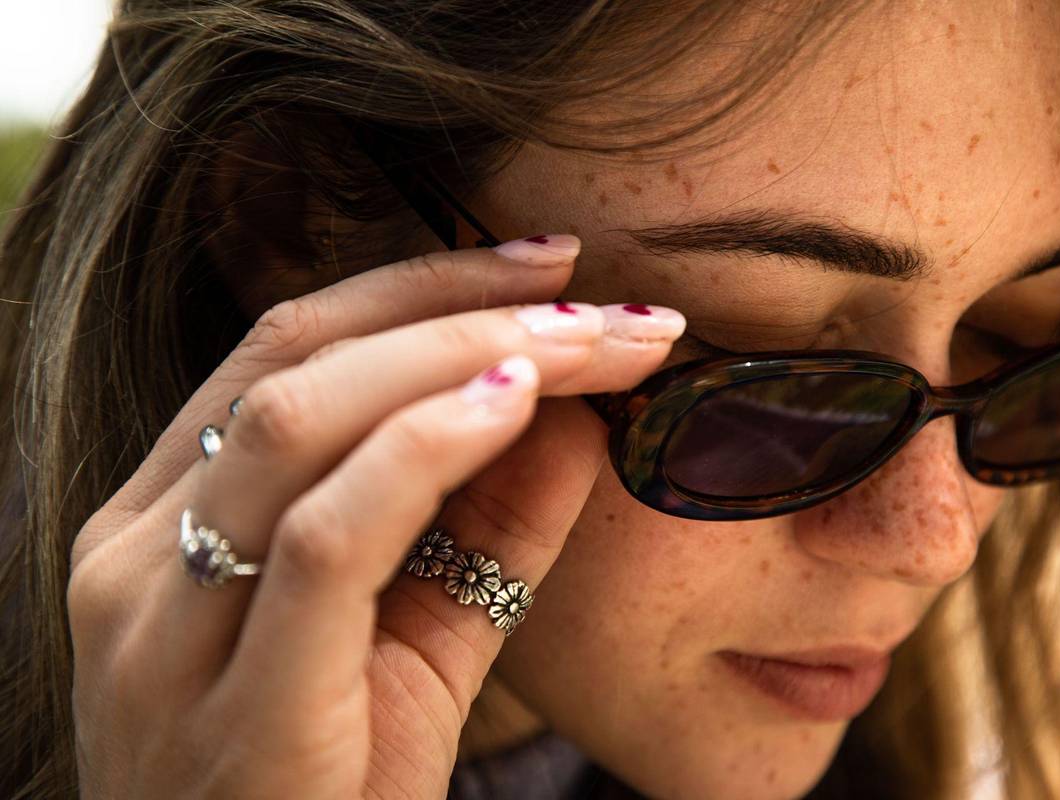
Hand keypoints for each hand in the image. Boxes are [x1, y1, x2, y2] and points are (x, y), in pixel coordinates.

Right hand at [65, 236, 685, 798]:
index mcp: (163, 522)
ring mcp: (165, 631)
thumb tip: (573, 409)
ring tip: (590, 342)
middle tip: (599, 300)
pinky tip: (518, 404)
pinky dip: (426, 448)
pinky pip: (329, 537)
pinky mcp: (237, 707)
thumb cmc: (336, 790)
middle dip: (463, 305)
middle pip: (299, 362)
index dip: (420, 284)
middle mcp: (137, 558)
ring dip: (467, 356)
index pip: (285, 351)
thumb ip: (486, 526)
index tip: (548, 265)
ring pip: (303, 421)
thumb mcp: (422, 638)